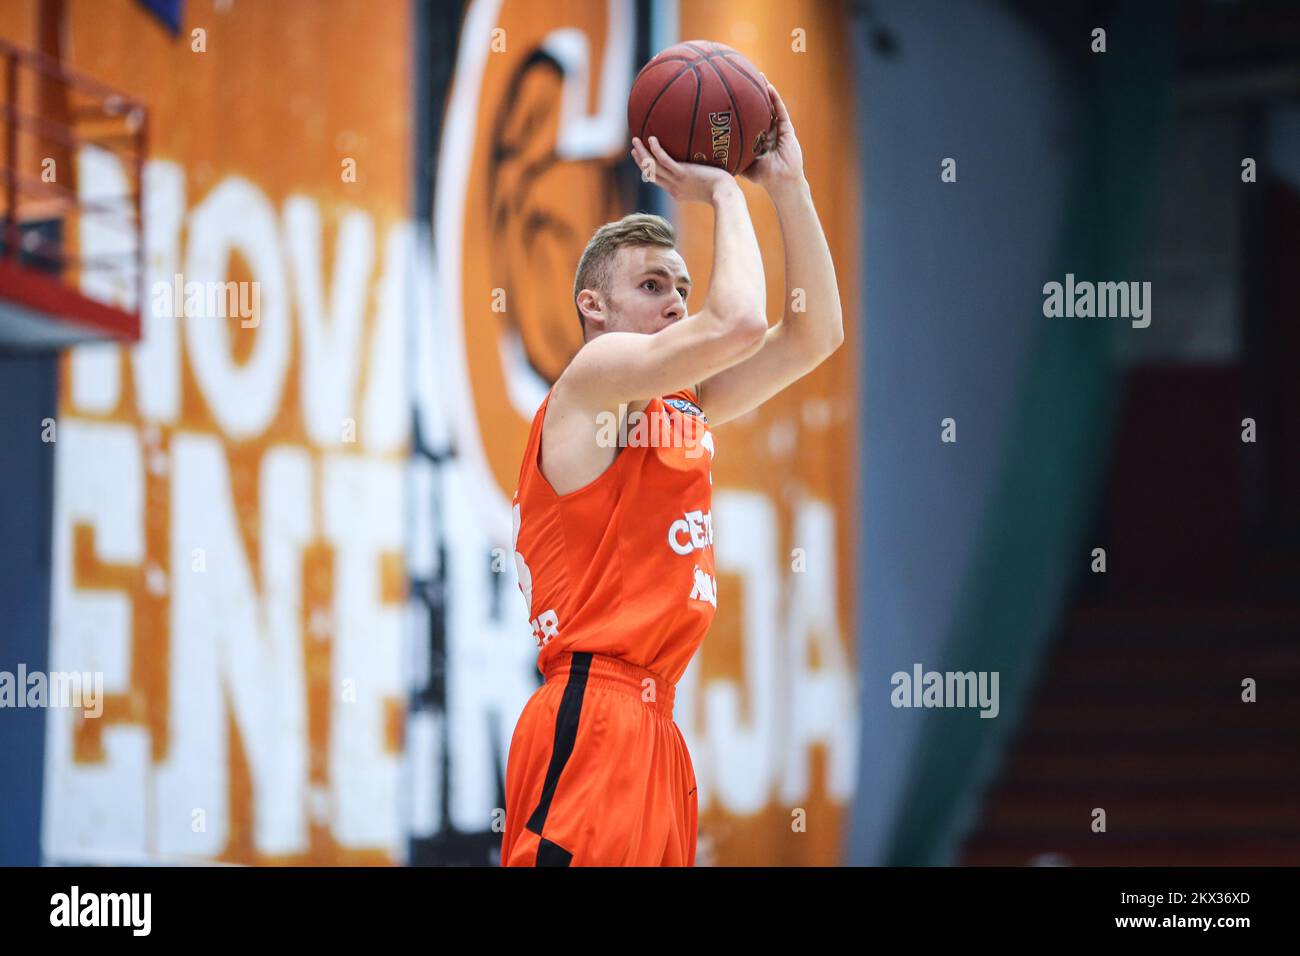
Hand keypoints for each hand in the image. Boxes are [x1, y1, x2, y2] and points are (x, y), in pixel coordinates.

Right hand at [632, 135, 737, 204]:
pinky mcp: (682, 174)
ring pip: (652, 167)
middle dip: (640, 161)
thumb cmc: (724, 191)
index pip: (660, 181)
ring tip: (635, 140)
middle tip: (634, 150)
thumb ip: (705, 177)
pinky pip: (665, 160)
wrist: (725, 195)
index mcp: (677, 192)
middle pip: (651, 174)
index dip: (650, 171)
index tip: (645, 161)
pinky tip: (651, 139)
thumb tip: (710, 166)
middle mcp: (673, 188)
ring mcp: (676, 181)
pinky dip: (656, 150)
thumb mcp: (710, 185)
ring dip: (642, 154)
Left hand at [739, 75, 803, 190]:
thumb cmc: (762, 177)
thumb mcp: (741, 164)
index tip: (730, 96)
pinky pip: (780, 110)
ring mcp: (778, 130)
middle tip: (741, 80)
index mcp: (757, 139)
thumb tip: (707, 152)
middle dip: (751, 95)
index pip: (747, 120)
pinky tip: (768, 86)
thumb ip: (728, 156)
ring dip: (764, 91)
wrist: (781, 181)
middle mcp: (767, 132)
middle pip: (758, 109)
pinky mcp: (788, 129)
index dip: (740, 109)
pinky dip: (775, 97)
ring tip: (757, 75)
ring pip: (771, 106)